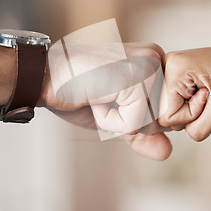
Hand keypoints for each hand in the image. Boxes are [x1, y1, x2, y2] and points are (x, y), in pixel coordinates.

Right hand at [42, 42, 171, 160]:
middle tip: (102, 97)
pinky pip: (134, 124)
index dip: (135, 118)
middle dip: (129, 121)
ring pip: (151, 123)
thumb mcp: (114, 117)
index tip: (109, 95)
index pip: (164, 111)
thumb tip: (167, 153)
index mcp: (155, 60)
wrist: (43, 75)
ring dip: (118, 121)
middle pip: (161, 119)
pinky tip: (95, 98)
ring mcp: (149, 66)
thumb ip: (141, 134)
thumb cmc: (76, 91)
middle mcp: (157, 57)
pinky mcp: (138, 80)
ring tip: (99, 96)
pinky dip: (109, 121)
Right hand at [158, 31, 210, 141]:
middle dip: (191, 112)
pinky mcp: (179, 74)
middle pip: (165, 113)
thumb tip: (174, 134)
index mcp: (173, 67)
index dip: (192, 115)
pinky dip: (195, 104)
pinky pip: (178, 103)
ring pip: (171, 110)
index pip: (166, 116)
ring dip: (194, 108)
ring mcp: (172, 68)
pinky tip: (209, 89)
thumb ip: (196, 128)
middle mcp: (167, 64)